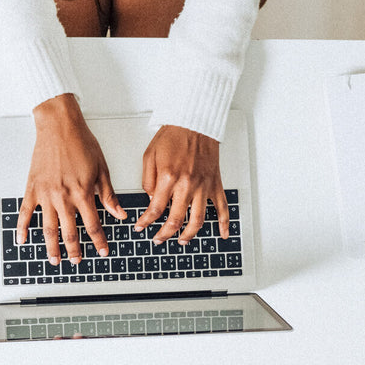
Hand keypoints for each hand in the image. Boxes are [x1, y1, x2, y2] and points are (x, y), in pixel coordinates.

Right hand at [16, 94, 125, 264]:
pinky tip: (22, 240)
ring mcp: (45, 194)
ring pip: (48, 228)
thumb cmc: (80, 143)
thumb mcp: (101, 169)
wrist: (59, 126)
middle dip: (75, 250)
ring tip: (55, 260)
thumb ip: (108, 194)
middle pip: (69, 232)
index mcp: (82, 193)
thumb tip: (119, 214)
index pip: (92, 225)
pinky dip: (22, 228)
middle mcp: (63, 197)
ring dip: (51, 247)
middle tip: (77, 262)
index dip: (99, 241)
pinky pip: (25, 213)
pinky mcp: (32, 188)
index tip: (102, 251)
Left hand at [135, 125, 229, 243]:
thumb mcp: (149, 156)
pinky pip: (222, 208)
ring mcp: (203, 186)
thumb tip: (150, 199)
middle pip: (175, 220)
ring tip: (181, 241)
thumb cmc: (173, 136)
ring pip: (198, 220)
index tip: (141, 228)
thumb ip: (148, 181)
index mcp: (169, 178)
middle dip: (164, 234)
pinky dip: (224, 223)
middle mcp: (187, 185)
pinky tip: (222, 234)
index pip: (155, 209)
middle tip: (158, 239)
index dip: (146, 222)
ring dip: (189, 235)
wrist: (195, 123)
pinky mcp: (214, 184)